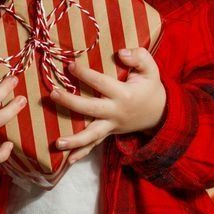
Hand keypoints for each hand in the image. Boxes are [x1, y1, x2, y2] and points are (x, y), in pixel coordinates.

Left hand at [49, 48, 165, 163]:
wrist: (160, 113)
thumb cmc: (151, 87)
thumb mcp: (151, 69)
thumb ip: (139, 57)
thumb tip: (121, 53)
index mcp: (124, 94)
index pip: (100, 83)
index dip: (84, 74)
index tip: (69, 66)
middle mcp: (116, 112)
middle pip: (90, 109)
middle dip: (70, 102)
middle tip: (53, 94)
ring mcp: (112, 126)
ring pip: (92, 135)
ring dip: (74, 140)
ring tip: (57, 143)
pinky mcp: (109, 133)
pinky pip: (95, 145)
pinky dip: (82, 153)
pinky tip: (67, 160)